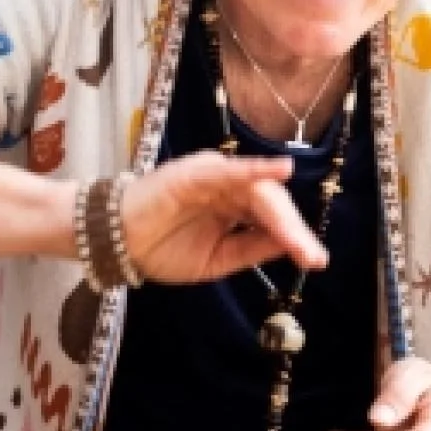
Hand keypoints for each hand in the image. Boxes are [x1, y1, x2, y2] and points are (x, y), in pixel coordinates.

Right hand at [120, 152, 326, 283]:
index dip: (294, 237)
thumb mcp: (216, 259)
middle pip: (271, 204)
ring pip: (258, 191)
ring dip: (282, 216)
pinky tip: (282, 170)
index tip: (315, 261)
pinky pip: (232, 170)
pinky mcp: (196, 172)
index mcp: (233, 206)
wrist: (115, 246)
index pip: (271, 218)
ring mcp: (213, 177)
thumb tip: (291, 245)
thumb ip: (251, 248)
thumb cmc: (160, 249)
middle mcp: (228, 187)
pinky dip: (257, 169)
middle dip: (294, 231)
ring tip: (301, 242)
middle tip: (312, 257)